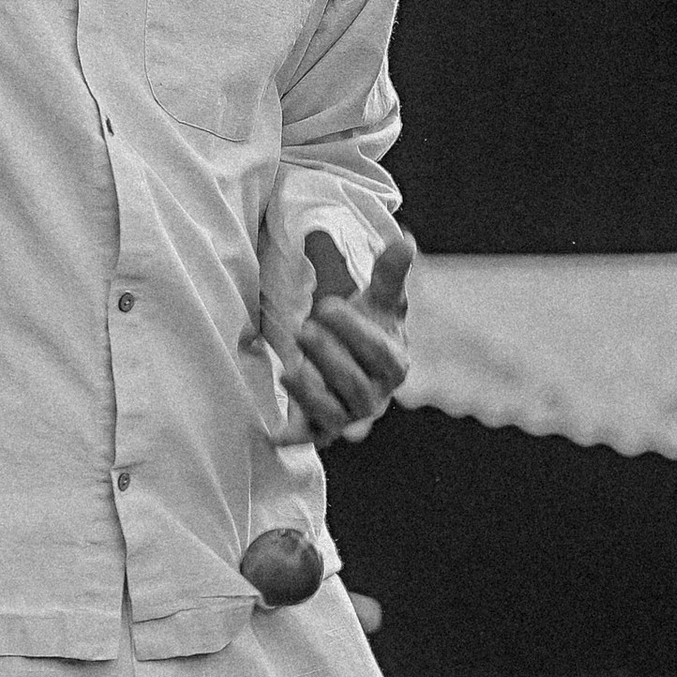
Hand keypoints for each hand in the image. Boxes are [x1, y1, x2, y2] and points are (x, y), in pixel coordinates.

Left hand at [277, 227, 414, 445]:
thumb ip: (390, 274)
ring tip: (289, 369)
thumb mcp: (379, 302)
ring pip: (332, 409)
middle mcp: (375, 396)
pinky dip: (292, 434)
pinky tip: (271, 430)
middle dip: (328, 355)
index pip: (378, 351)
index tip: (326, 304)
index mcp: (394, 364)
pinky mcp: (321, 430)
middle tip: (302, 329)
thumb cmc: (366, 330)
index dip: (353, 329)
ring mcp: (348, 416)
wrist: (349, 366)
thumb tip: (405, 240)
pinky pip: (309, 435)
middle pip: (354, 381)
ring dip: (310, 390)